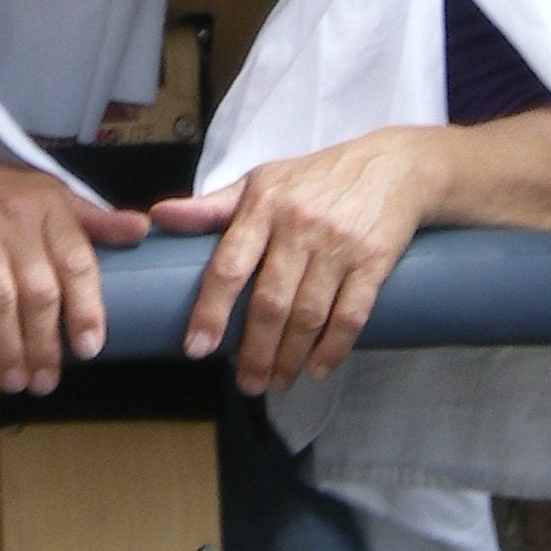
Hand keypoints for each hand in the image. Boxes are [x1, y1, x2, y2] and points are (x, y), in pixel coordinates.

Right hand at [0, 141, 149, 394]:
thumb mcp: (48, 194)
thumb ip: (93, 219)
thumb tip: (142, 230)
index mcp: (50, 206)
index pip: (77, 261)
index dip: (86, 308)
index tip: (89, 349)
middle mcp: (16, 217)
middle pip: (39, 290)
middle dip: (44, 344)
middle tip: (46, 383)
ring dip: (8, 347)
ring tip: (15, 381)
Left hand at [150, 129, 432, 394]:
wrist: (392, 167)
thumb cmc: (313, 179)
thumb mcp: (261, 181)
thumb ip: (212, 207)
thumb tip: (158, 216)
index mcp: (263, 203)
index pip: (230, 264)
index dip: (211, 310)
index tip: (197, 348)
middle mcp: (299, 224)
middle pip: (270, 302)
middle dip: (254, 352)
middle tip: (246, 384)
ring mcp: (338, 244)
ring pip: (308, 315)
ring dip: (289, 358)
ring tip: (276, 382)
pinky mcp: (374, 260)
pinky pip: (351, 315)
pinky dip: (333, 349)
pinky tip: (317, 368)